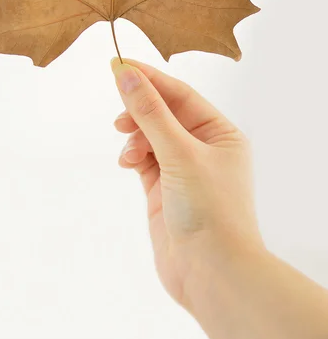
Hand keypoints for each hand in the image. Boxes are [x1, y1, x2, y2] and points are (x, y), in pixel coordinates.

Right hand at [111, 58, 263, 311]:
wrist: (212, 273)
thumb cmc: (208, 207)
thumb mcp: (178, 152)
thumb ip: (150, 112)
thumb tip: (125, 74)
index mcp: (220, 133)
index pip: (181, 95)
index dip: (150, 78)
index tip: (119, 65)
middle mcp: (204, 148)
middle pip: (164, 114)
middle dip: (140, 110)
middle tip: (118, 111)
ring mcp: (183, 170)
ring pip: (151, 137)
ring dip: (135, 136)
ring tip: (128, 149)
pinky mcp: (165, 190)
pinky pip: (145, 160)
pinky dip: (133, 156)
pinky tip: (128, 161)